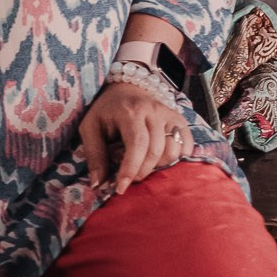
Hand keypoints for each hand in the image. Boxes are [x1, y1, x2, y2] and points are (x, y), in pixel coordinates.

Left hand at [79, 76, 189, 191]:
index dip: (130, 169)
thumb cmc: (105, 111)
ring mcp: (170, 115)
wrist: (125, 88)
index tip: (120, 188)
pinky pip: (186, 146)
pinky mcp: (179, 120)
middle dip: (141, 171)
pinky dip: (175, 158)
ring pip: (173, 151)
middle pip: (156, 151)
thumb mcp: (90, 128)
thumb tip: (98, 184)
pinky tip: (158, 158)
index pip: (137, 145)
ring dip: (157, 165)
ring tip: (141, 161)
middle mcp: (154, 111)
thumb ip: (94, 155)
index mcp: (131, 111)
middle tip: (128, 176)